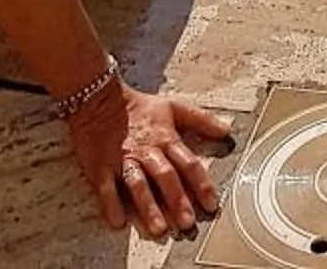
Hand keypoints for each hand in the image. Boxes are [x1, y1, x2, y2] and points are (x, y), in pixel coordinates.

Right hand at [68, 79, 231, 235]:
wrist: (99, 99)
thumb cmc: (139, 108)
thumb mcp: (173, 107)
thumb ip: (201, 120)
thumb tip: (227, 130)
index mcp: (165, 138)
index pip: (188, 163)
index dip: (201, 184)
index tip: (211, 204)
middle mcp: (146, 151)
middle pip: (165, 176)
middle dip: (177, 200)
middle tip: (187, 222)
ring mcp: (124, 160)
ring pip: (138, 184)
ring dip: (148, 206)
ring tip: (158, 227)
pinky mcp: (101, 166)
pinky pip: (106, 187)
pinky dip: (112, 204)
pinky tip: (118, 221)